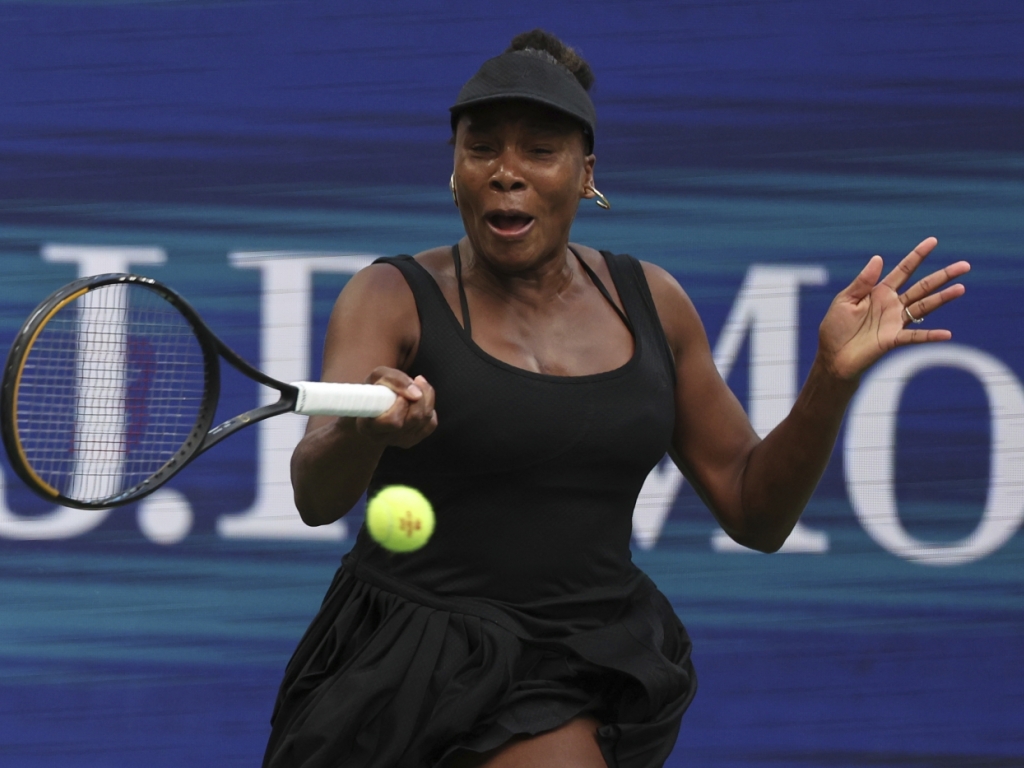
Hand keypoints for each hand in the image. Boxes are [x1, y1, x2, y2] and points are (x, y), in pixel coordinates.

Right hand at [356, 367, 436, 447]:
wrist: (374, 406)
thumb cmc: (375, 390)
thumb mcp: (378, 376)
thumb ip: (395, 380)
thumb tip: (416, 393)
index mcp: (369, 426)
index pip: (394, 421)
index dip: (401, 403)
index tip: (399, 392)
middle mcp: (385, 438)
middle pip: (414, 418)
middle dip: (418, 395)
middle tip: (412, 384)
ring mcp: (401, 441)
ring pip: (425, 419)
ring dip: (425, 398)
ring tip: (415, 388)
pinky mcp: (414, 440)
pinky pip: (432, 423)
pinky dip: (429, 408)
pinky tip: (418, 401)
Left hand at [817, 237, 969, 379]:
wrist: (833, 356)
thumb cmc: (836, 328)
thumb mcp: (845, 300)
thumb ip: (862, 282)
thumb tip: (878, 258)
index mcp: (879, 292)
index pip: (903, 270)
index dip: (917, 255)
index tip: (933, 241)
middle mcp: (892, 305)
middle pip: (922, 286)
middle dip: (943, 276)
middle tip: (965, 265)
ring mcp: (895, 322)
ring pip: (924, 306)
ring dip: (943, 298)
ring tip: (961, 288)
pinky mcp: (893, 340)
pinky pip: (915, 336)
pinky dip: (930, 335)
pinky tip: (947, 334)